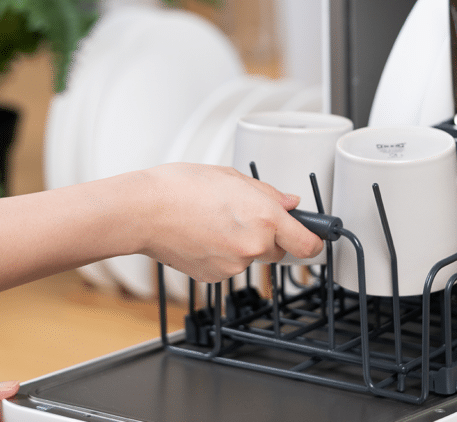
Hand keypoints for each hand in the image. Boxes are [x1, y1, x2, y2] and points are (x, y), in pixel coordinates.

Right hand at [140, 164, 322, 282]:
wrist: (143, 211)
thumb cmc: (181, 187)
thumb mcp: (232, 177)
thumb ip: (268, 193)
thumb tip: (290, 203)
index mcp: (266, 217)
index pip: (308, 244)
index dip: (313, 241)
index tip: (313, 237)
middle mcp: (254, 245)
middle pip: (278, 249)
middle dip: (269, 236)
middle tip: (244, 216)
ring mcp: (234, 265)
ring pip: (251, 257)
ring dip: (243, 244)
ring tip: (214, 221)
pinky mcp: (215, 277)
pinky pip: (229, 266)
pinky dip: (222, 254)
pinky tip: (203, 235)